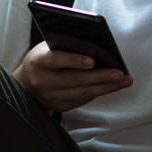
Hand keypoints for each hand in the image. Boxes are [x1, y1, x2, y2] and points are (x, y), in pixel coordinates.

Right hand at [14, 42, 132, 113]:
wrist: (27, 83)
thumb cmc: (44, 59)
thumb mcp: (48, 48)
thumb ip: (65, 46)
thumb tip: (95, 44)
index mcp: (37, 61)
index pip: (55, 60)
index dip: (74, 61)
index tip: (93, 61)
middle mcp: (42, 81)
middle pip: (74, 80)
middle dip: (99, 77)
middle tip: (120, 73)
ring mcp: (50, 97)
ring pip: (81, 93)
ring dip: (106, 87)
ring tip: (124, 80)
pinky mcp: (59, 106)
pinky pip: (82, 100)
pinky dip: (99, 92)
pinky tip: (113, 86)